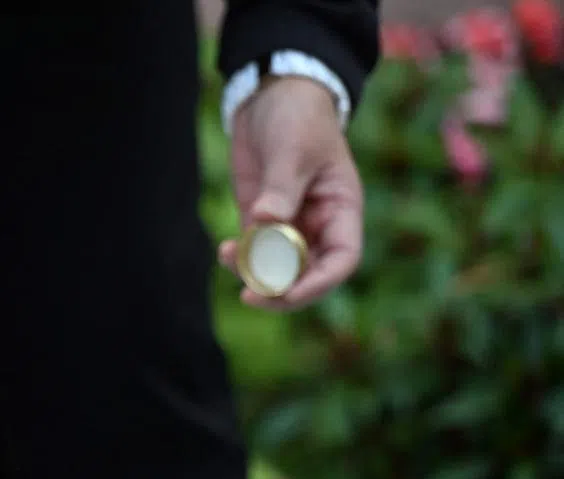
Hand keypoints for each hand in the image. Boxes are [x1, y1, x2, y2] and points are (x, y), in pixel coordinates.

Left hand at [218, 77, 363, 310]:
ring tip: (229, 259)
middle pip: (307, 276)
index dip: (318, 284)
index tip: (289, 293)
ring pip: (277, 270)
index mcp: (341, 211)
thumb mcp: (293, 149)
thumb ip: (281, 188)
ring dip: (254, 276)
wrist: (273, 94)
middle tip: (251, 295)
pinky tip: (224, 251)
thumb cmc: (298, 117)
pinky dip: (239, 259)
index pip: (340, 261)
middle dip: (281, 291)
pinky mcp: (260, 221)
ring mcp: (288, 226)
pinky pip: (253, 253)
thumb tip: (265, 221)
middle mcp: (318, 225)